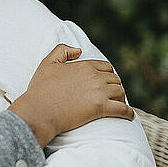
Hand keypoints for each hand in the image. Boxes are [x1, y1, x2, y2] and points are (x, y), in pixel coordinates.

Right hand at [8, 44, 132, 146]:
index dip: (107, 75)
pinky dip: (128, 113)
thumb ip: (61, 50)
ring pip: (120, 93)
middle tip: (112, 95)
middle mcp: (94, 77)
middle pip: (115, 79)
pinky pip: (122, 109)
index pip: (106, 67)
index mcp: (84, 66)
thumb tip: (79, 50)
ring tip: (118, 105)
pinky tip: (129, 116)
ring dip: (121, 99)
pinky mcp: (100, 108)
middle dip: (114, 86)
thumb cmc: (40, 89)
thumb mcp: (47, 63)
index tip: (106, 82)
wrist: (38, 111)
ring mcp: (99, 92)